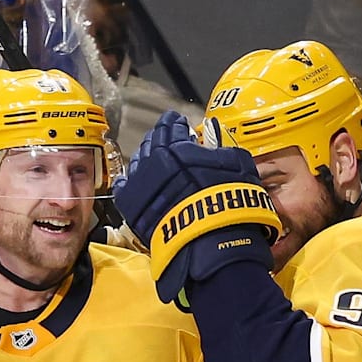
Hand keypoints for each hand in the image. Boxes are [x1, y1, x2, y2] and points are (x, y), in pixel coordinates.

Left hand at [114, 110, 281, 300]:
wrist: (210, 240)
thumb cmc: (229, 201)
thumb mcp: (236, 164)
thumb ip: (221, 148)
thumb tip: (214, 142)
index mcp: (177, 146)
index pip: (171, 126)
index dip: (174, 122)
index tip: (176, 120)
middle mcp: (153, 161)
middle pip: (153, 143)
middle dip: (160, 138)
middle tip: (165, 137)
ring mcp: (139, 183)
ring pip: (138, 162)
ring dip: (146, 158)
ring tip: (154, 158)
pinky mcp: (130, 206)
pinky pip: (125, 186)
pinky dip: (131, 180)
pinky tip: (135, 178)